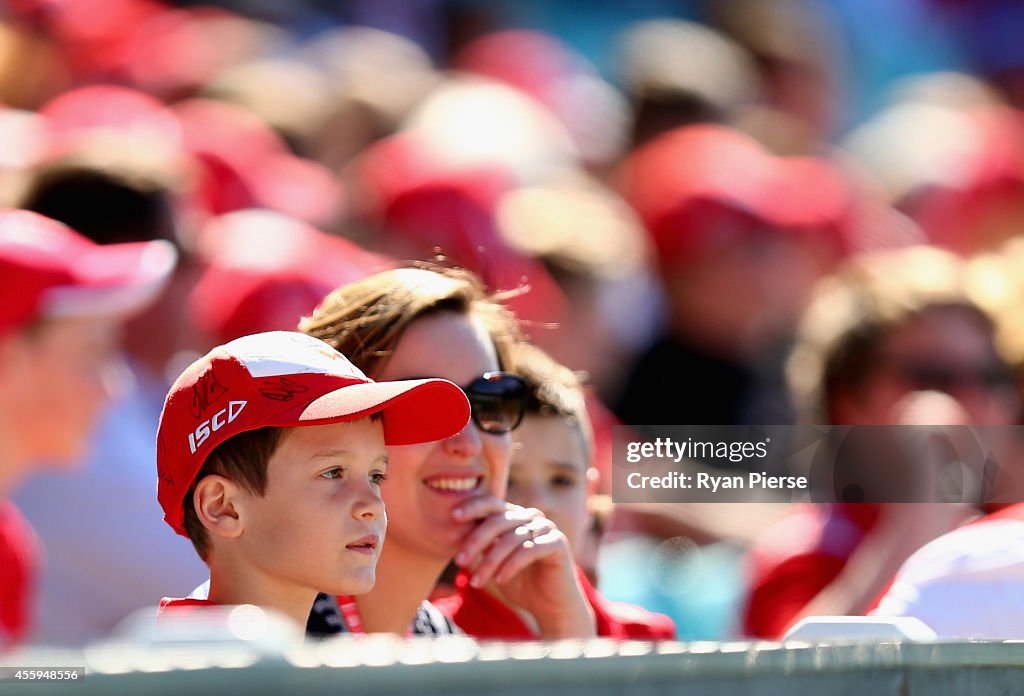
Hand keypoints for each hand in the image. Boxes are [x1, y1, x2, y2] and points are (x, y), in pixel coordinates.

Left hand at [452, 496, 595, 637]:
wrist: (550, 606)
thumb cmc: (520, 583)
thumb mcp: (494, 563)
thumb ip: (481, 547)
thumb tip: (454, 534)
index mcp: (516, 516)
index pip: (492, 504)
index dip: (472, 507)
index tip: (452, 517)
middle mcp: (532, 517)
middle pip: (498, 521)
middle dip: (475, 541)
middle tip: (459, 561)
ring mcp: (546, 528)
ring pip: (511, 538)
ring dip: (490, 561)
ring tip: (477, 582)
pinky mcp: (558, 543)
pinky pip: (529, 550)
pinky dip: (511, 566)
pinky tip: (500, 580)